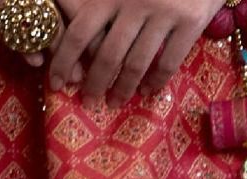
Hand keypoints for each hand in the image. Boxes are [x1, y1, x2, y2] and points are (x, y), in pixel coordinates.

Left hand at [47, 0, 224, 103]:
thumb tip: (68, 20)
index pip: (79, 32)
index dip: (64, 62)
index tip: (55, 84)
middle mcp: (135, 2)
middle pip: (107, 56)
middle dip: (94, 84)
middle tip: (88, 101)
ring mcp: (165, 12)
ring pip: (136, 64)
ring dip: (123, 89)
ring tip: (115, 102)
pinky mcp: (191, 21)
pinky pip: (168, 62)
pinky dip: (156, 81)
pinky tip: (148, 91)